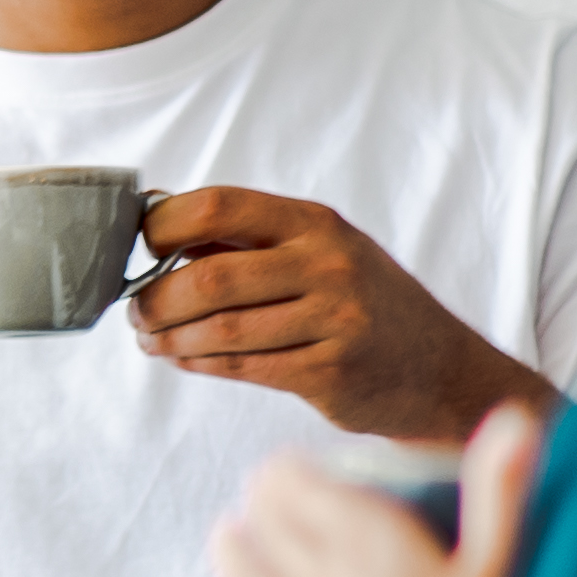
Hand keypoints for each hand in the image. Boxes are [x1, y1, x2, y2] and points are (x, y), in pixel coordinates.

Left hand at [131, 191, 554, 440]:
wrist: (442, 370)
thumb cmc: (363, 305)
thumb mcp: (322, 253)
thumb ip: (249, 242)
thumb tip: (155, 225)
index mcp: (315, 222)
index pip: (218, 206)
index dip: (162, 226)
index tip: (137, 249)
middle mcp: (328, 263)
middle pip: (209, 276)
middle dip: (156, 298)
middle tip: (134, 313)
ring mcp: (335, 317)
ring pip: (221, 329)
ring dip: (170, 337)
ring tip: (149, 340)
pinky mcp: (332, 370)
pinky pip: (243, 367)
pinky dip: (199, 363)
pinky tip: (182, 358)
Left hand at [198, 405, 547, 576]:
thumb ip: (498, 497)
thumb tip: (519, 416)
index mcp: (364, 543)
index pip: (306, 488)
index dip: (288, 472)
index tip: (285, 464)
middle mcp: (318, 576)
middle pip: (272, 526)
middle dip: (262, 504)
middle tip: (260, 491)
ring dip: (232, 554)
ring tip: (225, 535)